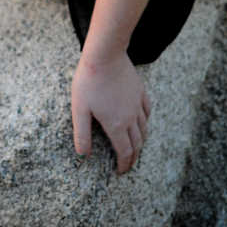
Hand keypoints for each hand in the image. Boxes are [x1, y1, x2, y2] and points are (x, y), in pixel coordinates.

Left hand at [71, 51, 150, 174]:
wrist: (105, 55)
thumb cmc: (89, 81)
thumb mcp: (79, 109)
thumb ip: (82, 134)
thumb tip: (83, 155)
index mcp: (116, 124)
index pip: (124, 152)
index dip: (124, 165)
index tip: (121, 171)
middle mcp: (130, 117)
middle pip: (137, 143)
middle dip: (134, 157)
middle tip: (129, 164)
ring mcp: (137, 103)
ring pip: (144, 128)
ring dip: (141, 141)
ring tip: (136, 147)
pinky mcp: (139, 90)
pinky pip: (147, 110)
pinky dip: (146, 121)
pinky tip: (142, 121)